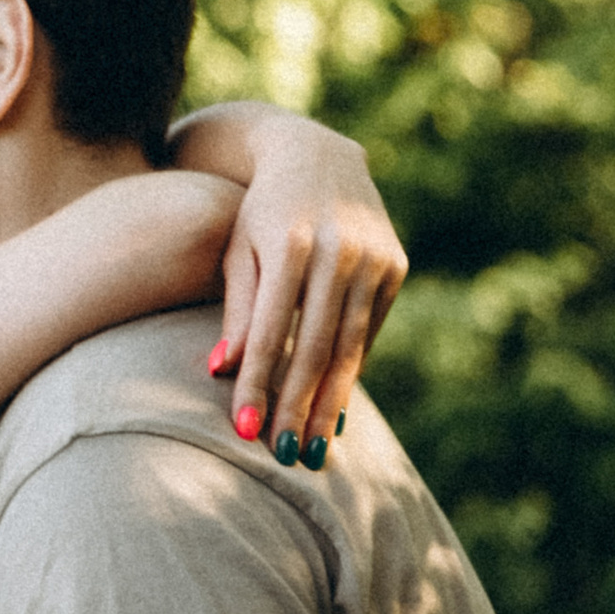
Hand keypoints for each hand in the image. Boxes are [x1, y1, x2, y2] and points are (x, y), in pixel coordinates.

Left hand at [210, 122, 405, 463]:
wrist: (314, 156)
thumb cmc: (258, 213)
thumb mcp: (237, 251)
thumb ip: (235, 311)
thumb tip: (219, 372)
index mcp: (288, 243)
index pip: (271, 332)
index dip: (258, 385)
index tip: (246, 433)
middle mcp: (337, 250)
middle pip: (316, 347)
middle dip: (298, 407)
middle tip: (285, 457)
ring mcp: (373, 257)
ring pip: (350, 346)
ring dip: (331, 402)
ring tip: (312, 448)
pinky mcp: (395, 266)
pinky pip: (369, 330)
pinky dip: (351, 370)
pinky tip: (335, 407)